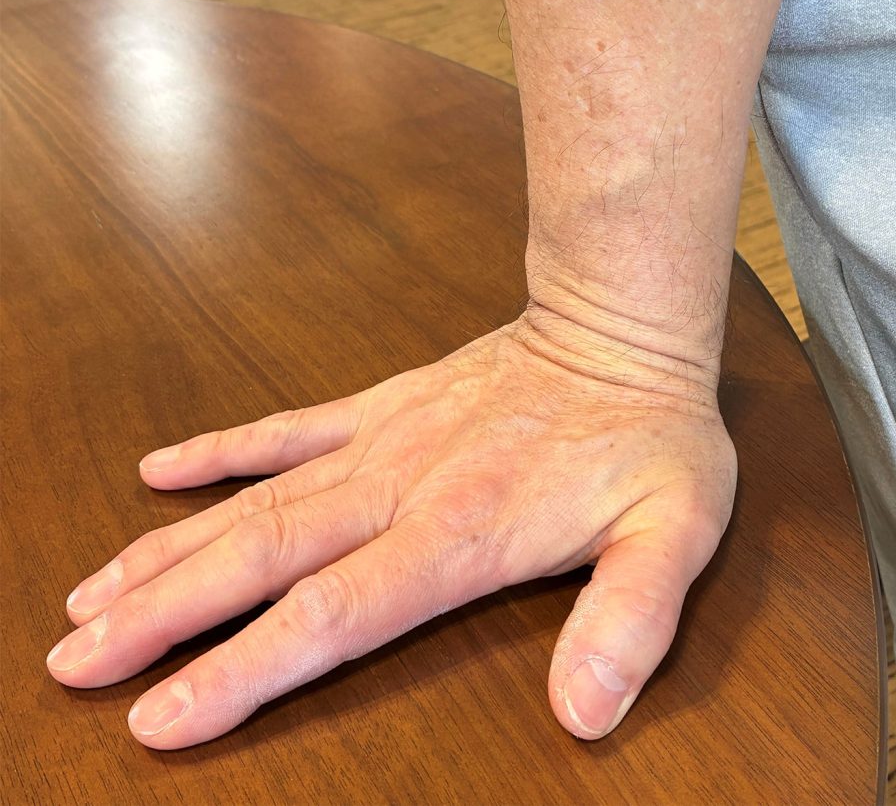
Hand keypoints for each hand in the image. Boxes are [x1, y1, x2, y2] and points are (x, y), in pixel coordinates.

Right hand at [46, 310, 735, 748]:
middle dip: (162, 614)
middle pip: (259, 559)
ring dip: (166, 550)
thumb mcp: (671, 536)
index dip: (242, 669)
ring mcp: (380, 442)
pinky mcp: (381, 407)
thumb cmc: (649, 438)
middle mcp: (399, 489)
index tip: (160, 716)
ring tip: (89, 596)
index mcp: (458, 533)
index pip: (331, 615)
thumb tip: (585, 715)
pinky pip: (286, 428)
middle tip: (74, 660)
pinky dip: (220, 450)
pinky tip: (159, 471)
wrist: (620, 329)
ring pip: (251, 502)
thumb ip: (629, 623)